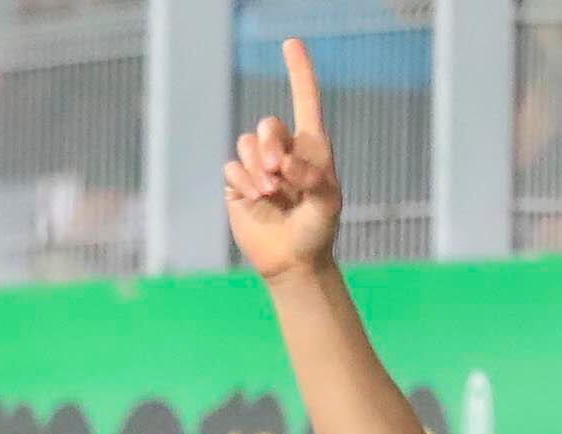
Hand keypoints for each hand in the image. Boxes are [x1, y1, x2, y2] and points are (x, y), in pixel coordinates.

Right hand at [222, 37, 341, 280]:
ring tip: (270, 192)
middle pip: (268, 124)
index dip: (299, 71)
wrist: (294, 262)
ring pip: (246, 144)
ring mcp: (259, 167)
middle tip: (279, 173)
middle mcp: (283, 151)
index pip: (305, 101)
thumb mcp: (328, 205)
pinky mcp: (239, 184)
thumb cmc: (318, 231)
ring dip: (256, 167)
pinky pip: (232, 167)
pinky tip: (256, 199)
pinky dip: (243, 181)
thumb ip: (314, 178)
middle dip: (270, 144)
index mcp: (311, 148)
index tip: (291, 43)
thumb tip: (284, 164)